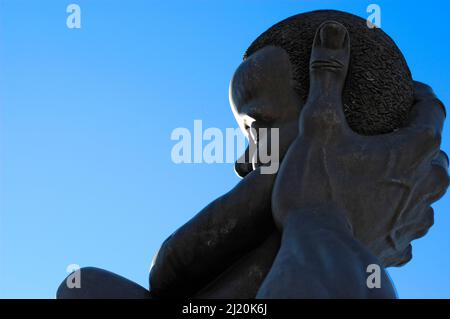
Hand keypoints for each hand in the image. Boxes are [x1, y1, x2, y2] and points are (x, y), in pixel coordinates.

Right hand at [272, 21, 448, 265]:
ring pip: (428, 192)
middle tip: (392, 132)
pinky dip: (399, 215)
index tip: (407, 92)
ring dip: (413, 178)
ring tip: (389, 173)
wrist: (317, 248)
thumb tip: (333, 32)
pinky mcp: (396, 244)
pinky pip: (409, 227)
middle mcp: (424, 184)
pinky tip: (382, 215)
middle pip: (435, 152)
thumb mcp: (319, 125)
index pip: (432, 110)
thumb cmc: (318, 187)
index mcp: (413, 149)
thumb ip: (329, 77)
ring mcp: (413, 218)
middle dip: (417, 138)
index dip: (420, 96)